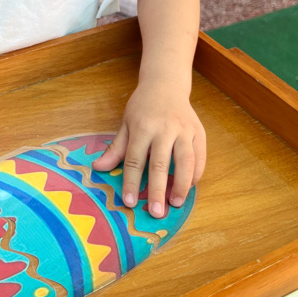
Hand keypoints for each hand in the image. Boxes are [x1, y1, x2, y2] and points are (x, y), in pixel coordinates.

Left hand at [92, 81, 205, 217]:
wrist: (165, 85)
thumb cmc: (142, 107)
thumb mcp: (126, 124)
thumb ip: (116, 148)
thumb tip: (97, 168)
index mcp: (142, 127)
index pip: (135, 160)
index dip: (131, 182)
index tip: (129, 203)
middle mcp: (164, 129)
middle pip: (160, 164)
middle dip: (157, 190)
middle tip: (156, 212)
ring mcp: (184, 130)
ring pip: (185, 161)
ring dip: (181, 185)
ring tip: (176, 203)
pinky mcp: (199, 131)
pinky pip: (200, 156)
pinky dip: (196, 173)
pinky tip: (190, 187)